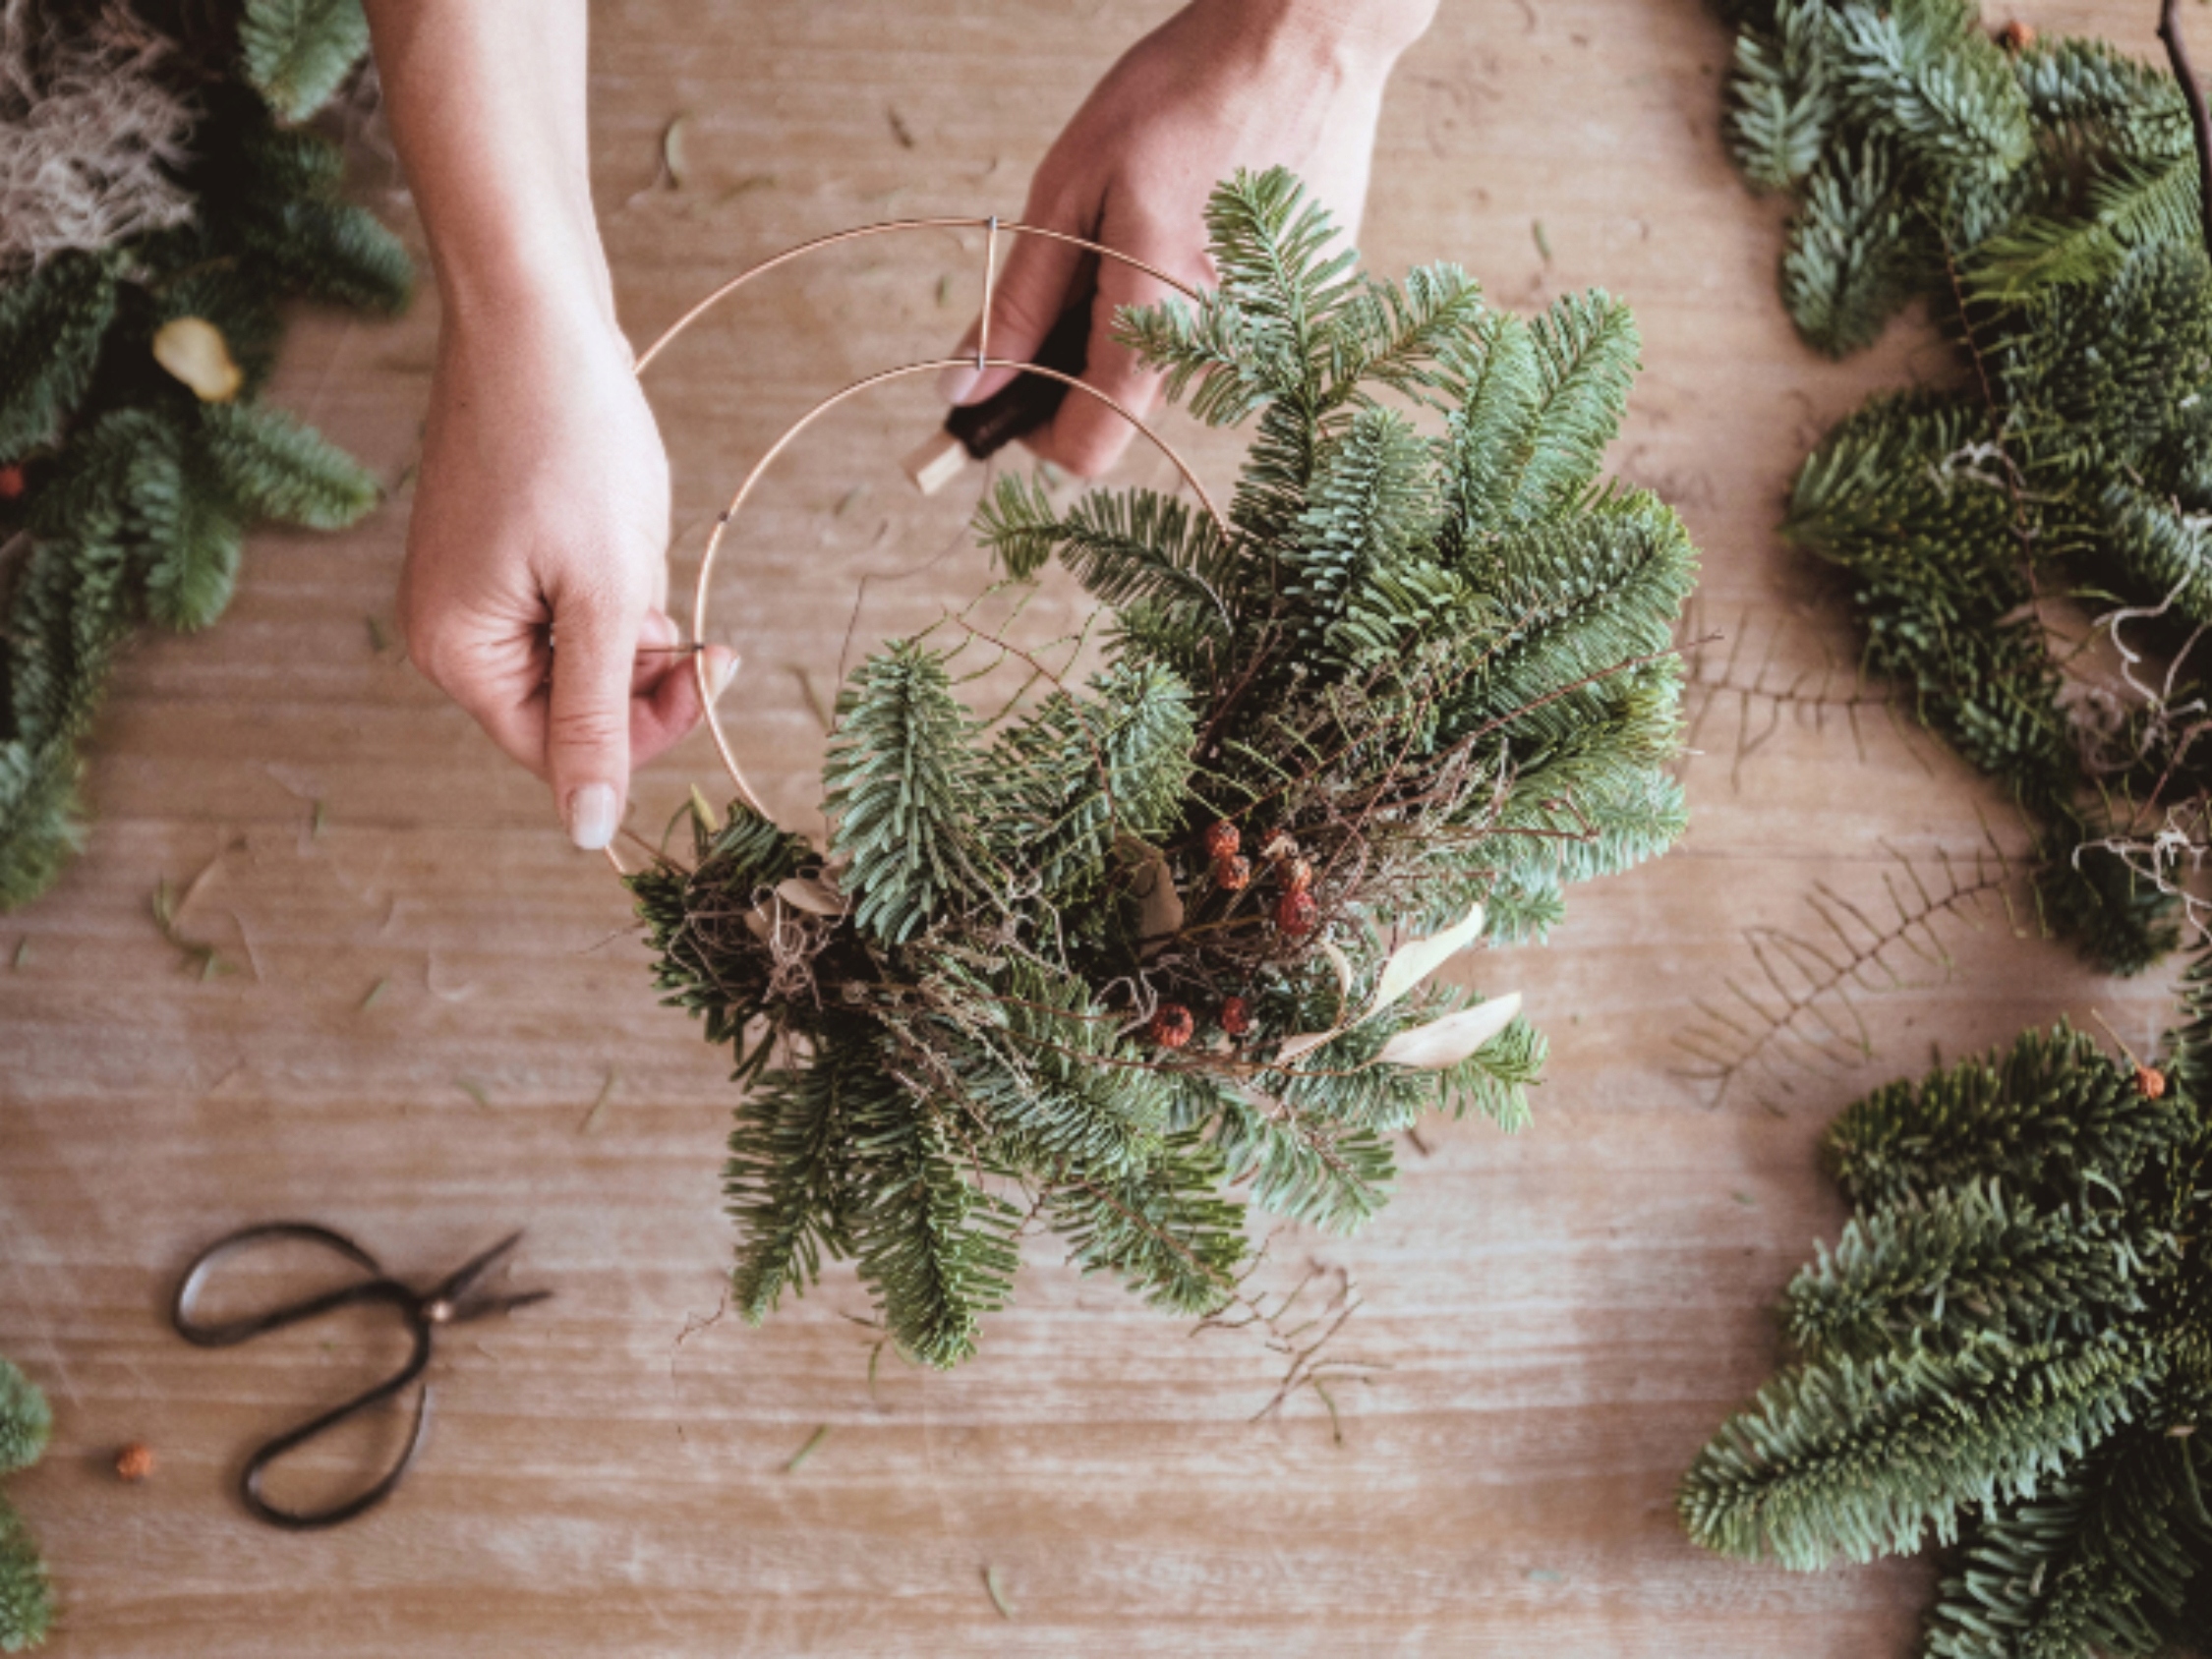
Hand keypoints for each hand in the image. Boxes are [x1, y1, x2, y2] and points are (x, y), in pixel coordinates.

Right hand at [398, 289, 732, 849]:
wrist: (535, 311)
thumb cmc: (569, 442)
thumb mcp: (604, 595)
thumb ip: (600, 720)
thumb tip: (590, 833)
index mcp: (456, 655)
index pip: (561, 753)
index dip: (646, 730)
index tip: (708, 670)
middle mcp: (449, 631)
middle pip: (574, 705)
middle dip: (639, 661)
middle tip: (679, 605)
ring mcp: (471, 586)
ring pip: (585, 649)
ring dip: (631, 611)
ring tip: (628, 532)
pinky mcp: (498, 546)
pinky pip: (573, 596)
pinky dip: (612, 572)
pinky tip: (615, 511)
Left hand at [942, 0, 1435, 476]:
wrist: (1305, 38)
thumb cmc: (1182, 93)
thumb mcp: (1068, 189)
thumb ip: (1018, 302)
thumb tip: (964, 386)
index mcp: (1158, 327)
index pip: (1087, 448)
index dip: (1035, 424)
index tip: (1014, 379)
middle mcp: (1226, 350)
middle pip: (1132, 399)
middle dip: (1091, 349)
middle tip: (1087, 257)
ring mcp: (1277, 331)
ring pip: (1181, 360)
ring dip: (1150, 314)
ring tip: (1156, 222)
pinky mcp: (1311, 305)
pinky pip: (1232, 325)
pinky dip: (1205, 286)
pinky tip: (1209, 215)